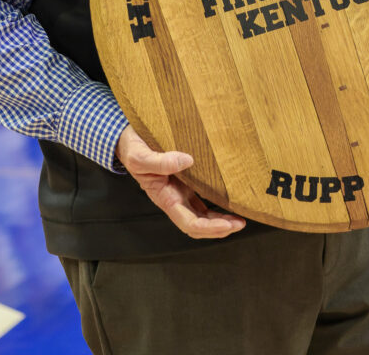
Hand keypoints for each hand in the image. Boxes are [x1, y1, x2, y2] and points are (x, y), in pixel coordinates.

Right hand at [116, 125, 245, 239]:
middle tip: (240, 223)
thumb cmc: (132, 149)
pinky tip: (228, 202)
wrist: (127, 139)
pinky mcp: (185, 181)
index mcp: (165, 198)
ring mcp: (180, 191)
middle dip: (220, 228)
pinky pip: (202, 199)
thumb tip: (188, 160)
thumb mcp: (140, 156)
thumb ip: (161, 161)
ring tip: (239, 217)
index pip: (190, 224)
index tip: (228, 224)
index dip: (209, 228)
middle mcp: (174, 199)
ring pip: (203, 215)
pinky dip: (216, 205)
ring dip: (220, 220)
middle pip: (199, 225)